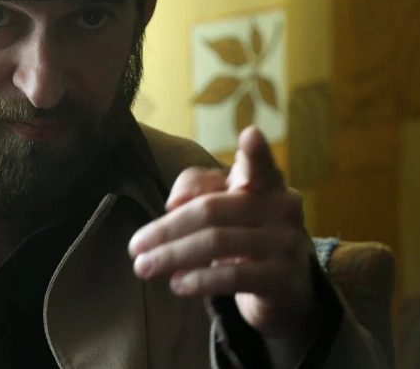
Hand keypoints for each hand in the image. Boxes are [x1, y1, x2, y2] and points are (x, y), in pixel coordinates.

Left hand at [128, 126, 315, 343]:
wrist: (284, 284)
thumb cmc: (244, 232)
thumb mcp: (222, 204)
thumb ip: (196, 188)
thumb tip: (173, 203)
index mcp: (266, 181)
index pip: (259, 164)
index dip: (255, 151)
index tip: (250, 134)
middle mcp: (282, 206)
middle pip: (211, 210)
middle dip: (166, 230)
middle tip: (134, 247)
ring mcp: (285, 242)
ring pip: (216, 242)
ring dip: (172, 256)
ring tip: (144, 267)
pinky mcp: (281, 278)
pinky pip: (231, 276)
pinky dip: (198, 280)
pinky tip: (176, 284)